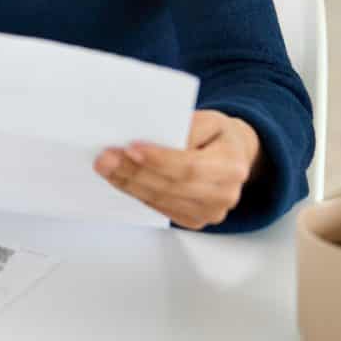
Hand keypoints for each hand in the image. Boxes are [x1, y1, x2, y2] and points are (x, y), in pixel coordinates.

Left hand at [94, 109, 261, 229]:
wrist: (234, 156)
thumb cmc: (217, 135)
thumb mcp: (209, 119)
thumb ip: (188, 127)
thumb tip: (154, 137)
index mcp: (232, 166)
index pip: (191, 167)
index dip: (159, 160)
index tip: (130, 148)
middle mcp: (224, 194)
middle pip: (173, 186)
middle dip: (135, 172)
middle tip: (106, 159)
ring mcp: (210, 212)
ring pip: (163, 200)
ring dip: (129, 184)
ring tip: (106, 167)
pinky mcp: (195, 220)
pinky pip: (161, 208)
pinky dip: (137, 193)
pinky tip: (120, 179)